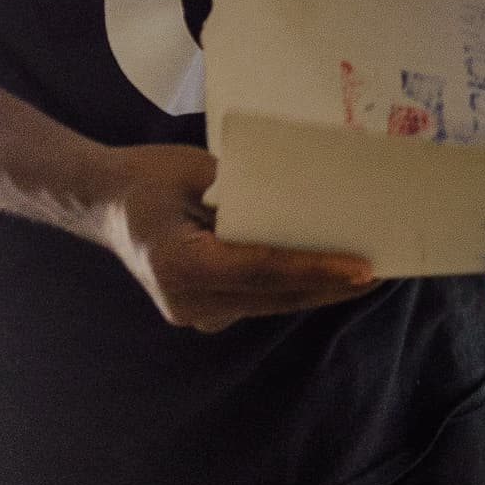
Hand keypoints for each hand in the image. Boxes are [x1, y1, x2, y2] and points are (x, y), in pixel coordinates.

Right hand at [73, 144, 376, 332]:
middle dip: (329, 284)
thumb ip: (243, 192)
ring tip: (363, 274)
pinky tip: (325, 274)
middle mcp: (186, 301)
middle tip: (380, 270)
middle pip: (275, 295)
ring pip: (270, 304)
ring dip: (315, 290)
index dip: (316, 269)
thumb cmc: (148, 177)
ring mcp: (193, 314)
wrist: (103, 204)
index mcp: (180, 265)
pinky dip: (290, 288)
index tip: (362, 268)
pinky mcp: (202, 313)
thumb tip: (304, 202)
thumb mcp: (194, 170)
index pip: (264, 270)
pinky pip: (257, 301)